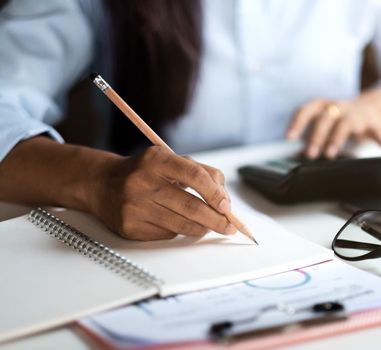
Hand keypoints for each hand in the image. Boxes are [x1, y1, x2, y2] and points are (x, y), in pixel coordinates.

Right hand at [89, 146, 235, 240]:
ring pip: (181, 225)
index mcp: (156, 159)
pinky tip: (176, 223)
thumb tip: (225, 202)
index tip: (227, 206)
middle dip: (216, 220)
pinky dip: (178, 231)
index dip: (216, 193)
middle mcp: (142, 181)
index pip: (195, 176)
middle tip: (229, 226)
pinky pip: (166, 234)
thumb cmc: (146, 172)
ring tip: (209, 226)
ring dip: (201, 228)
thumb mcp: (171, 161)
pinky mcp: (129, 226)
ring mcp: (134, 206)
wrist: (102, 183)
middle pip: (190, 206)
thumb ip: (202, 173)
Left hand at [286, 98, 380, 158]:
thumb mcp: (324, 123)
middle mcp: (337, 107)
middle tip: (309, 154)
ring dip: (337, 139)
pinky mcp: (372, 122)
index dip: (297, 123)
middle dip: (316, 136)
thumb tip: (293, 156)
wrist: (369, 110)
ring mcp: (355, 114)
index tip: (289, 138)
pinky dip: (380, 137)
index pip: (307, 110)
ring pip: (345, 124)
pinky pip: (376, 129)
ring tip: (330, 154)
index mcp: (322, 106)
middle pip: (325, 119)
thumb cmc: (338, 120)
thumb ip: (310, 136)